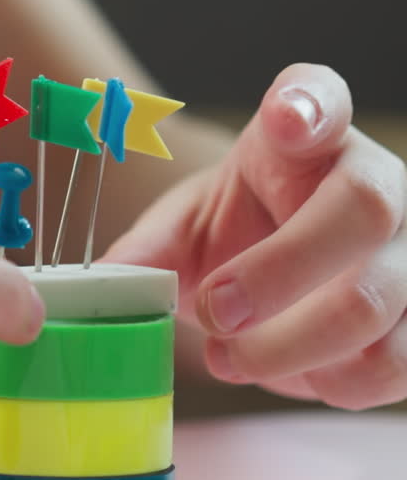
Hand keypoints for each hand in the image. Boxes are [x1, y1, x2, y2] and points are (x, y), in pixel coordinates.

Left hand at [106, 64, 406, 408]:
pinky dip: (335, 383)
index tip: (284, 120)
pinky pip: (397, 362)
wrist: (284, 279)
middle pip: (364, 209)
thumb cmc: (241, 235)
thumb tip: (102, 282)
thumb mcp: (188, 229)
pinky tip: (296, 375)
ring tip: (229, 360)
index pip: (320, 96)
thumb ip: (146, 251)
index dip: (309, 104)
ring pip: (376, 300)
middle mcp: (375, 180)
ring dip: (291, 347)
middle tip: (215, 311)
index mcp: (307, 137)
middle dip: (279, 272)